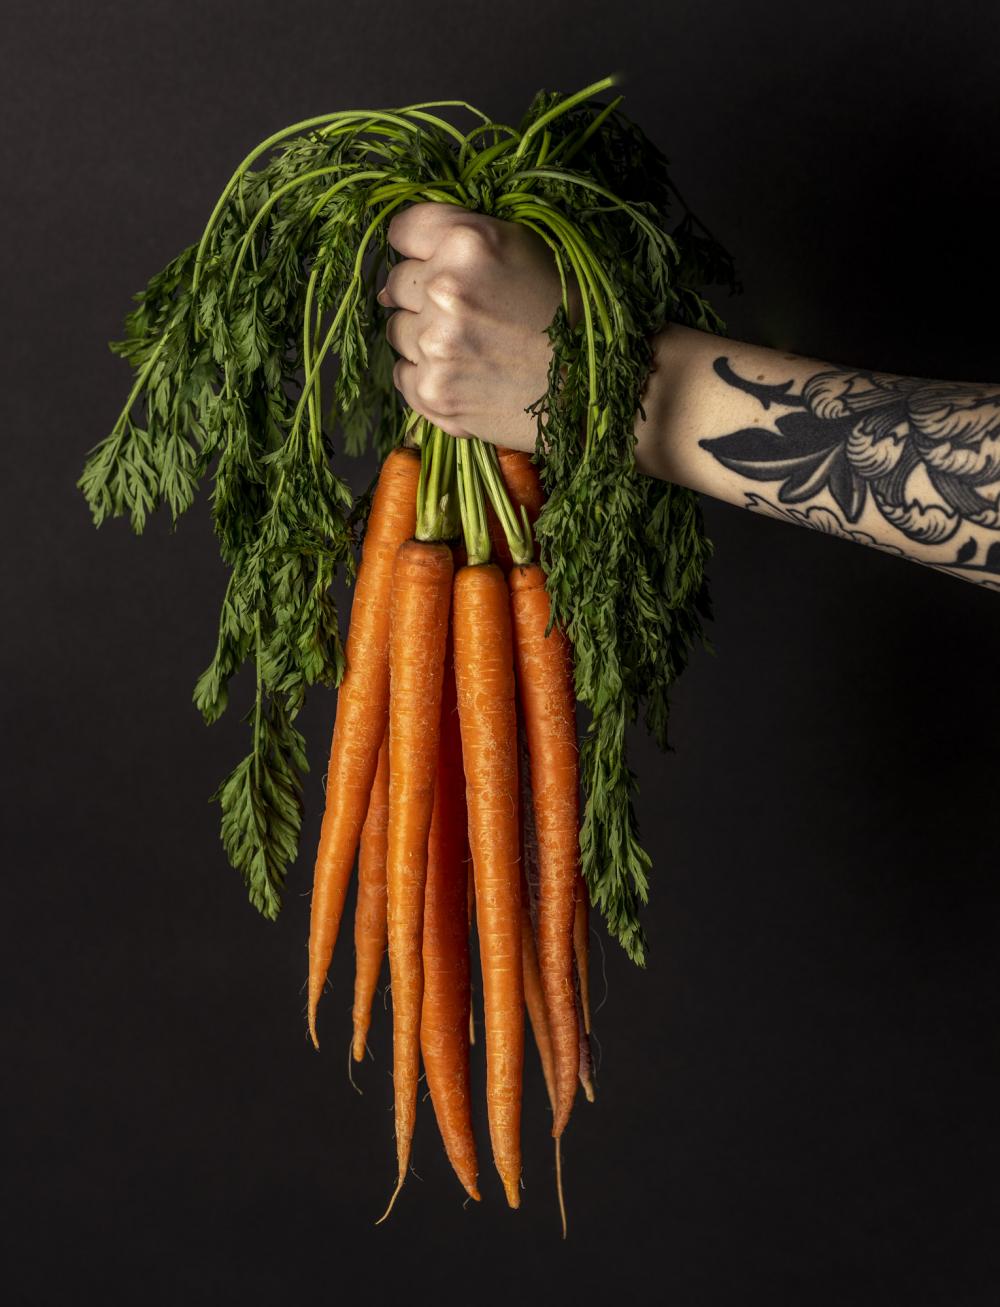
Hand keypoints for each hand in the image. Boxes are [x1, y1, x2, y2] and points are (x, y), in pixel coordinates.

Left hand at [376, 202, 581, 450]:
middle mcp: (444, 289)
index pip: (403, 231)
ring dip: (423, 337)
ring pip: (397, 330)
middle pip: (397, 283)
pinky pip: (403, 375)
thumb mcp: (530, 249)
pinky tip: (465, 377)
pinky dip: (426, 377)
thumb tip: (398, 271)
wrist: (597, 388)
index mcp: (469, 242)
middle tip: (469, 315)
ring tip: (472, 348)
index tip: (435, 263)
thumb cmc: (571, 315)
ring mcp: (435, 345)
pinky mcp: (432, 392)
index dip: (418, 248)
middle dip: (422, 295)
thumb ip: (467, 241)